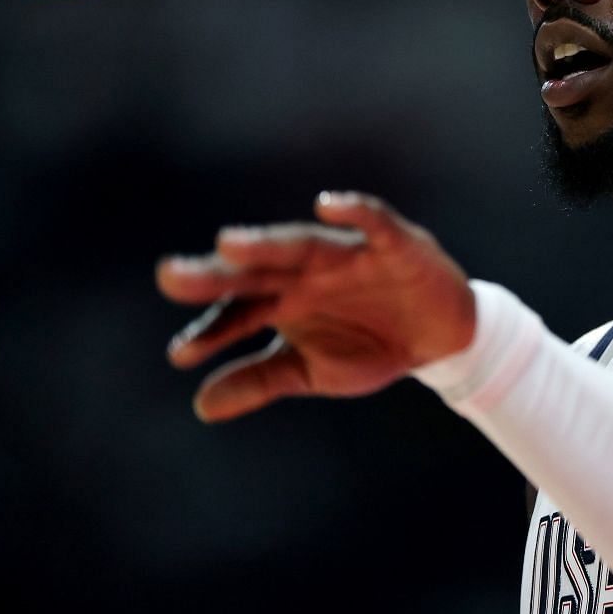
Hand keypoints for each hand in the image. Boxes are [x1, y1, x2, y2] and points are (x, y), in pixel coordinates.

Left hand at [157, 192, 476, 421]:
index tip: (181, 355)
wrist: (441, 337)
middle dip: (217, 275)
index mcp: (283, 300)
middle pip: (256, 271)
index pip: (238, 311)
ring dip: (267, 244)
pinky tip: (327, 207)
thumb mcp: (314, 372)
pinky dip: (353, 212)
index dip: (211, 331)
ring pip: (302, 246)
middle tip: (171, 277)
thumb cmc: (371, 344)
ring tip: (227, 246)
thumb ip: (260, 380)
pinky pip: (372, 222)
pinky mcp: (392, 243)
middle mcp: (306, 272)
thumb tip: (200, 406)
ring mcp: (347, 254)